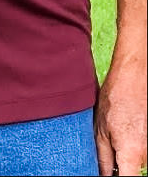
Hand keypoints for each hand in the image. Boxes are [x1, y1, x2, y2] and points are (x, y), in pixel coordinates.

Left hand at [94, 53, 146, 175]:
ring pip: (135, 161)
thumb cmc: (115, 99)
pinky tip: (123, 130)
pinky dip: (130, 145)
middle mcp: (146, 154)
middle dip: (118, 167)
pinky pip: (140, 150)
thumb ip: (103, 158)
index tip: (106, 176)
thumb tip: (102, 175)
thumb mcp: (100, 129)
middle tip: (107, 149)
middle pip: (130, 171)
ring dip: (124, 155)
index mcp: (132, 154)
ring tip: (114, 134)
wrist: (135, 78)